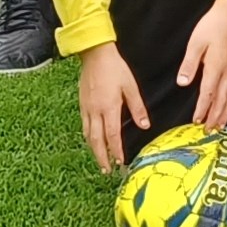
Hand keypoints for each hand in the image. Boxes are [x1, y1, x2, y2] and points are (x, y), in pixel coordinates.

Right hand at [78, 44, 149, 173]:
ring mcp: (86, 109)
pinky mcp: (82, 104)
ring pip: (88, 135)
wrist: (95, 55)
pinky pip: (84, 126)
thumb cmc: (115, 68)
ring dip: (94, 150)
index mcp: (109, 108)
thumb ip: (137, 107)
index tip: (121, 162)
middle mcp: (95, 111)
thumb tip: (144, 125)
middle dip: (102, 158)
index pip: (112, 136)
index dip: (116, 151)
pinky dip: (89, 138)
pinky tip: (92, 141)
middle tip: (107, 171)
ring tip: (100, 161)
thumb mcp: (131, 86)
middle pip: (97, 141)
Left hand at [177, 0, 226, 130]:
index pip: (208, 93)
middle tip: (209, 131)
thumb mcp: (195, 43)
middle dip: (215, 117)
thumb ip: (189, 65)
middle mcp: (226, 71)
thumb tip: (182, 83)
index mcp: (215, 66)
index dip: (203, 109)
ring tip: (220, 125)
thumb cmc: (212, 25)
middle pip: (222, 100)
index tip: (196, 120)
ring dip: (225, 113)